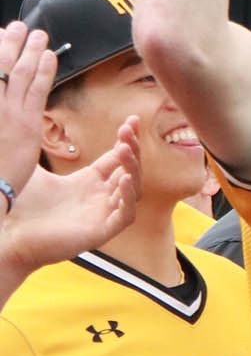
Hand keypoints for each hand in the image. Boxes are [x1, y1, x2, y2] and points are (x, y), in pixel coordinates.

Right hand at [0, 22, 57, 204]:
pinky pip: (38, 90)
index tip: (0, 33)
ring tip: (38, 34)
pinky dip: (45, 71)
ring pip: (20, 72)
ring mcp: (5, 112)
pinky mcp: (25, 124)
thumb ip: (1, 104)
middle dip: (9, 41)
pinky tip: (50, 56)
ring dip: (30, 49)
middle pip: (0, 64)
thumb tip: (6, 91)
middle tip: (17, 25)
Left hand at [0, 118, 139, 273]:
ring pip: (132, 190)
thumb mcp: (33, 171)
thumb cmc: (18, 207)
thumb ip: (37, 147)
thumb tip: (29, 122)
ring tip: (125, 150)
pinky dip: (127, 197)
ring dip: (133, 169)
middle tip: (128, 130)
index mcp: (88, 183)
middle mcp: (100, 198)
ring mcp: (102, 215)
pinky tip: (122, 178)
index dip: (126, 140)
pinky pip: (125, 215)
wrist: (7, 235)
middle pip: (129, 170)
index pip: (117, 158)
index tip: (131, 120)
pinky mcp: (100, 233)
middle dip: (132, 150)